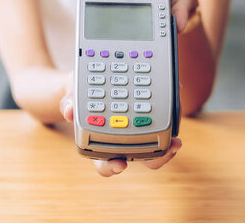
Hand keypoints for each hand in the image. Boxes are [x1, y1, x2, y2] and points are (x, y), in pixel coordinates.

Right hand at [59, 74, 181, 176]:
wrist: (91, 77)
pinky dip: (170, 120)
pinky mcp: (152, 115)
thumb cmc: (81, 91)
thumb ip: (69, 101)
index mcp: (100, 142)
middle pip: (139, 159)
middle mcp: (122, 140)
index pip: (105, 163)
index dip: (111, 167)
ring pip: (156, 147)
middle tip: (164, 154)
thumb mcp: (71, 92)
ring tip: (176, 144)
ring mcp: (140, 129)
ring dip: (167, 148)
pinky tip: (175, 112)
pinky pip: (163, 122)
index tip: (119, 164)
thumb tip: (69, 111)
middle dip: (154, 161)